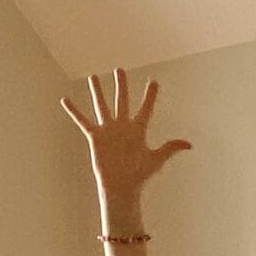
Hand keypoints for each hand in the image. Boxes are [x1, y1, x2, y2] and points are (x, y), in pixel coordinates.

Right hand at [60, 68, 190, 199]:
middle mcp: (123, 126)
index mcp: (138, 130)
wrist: (121, 186)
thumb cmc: (139, 176)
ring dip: (97, 91)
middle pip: (122, 100)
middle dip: (121, 85)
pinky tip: (65, 100)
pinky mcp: (95, 136)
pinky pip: (82, 121)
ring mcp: (108, 130)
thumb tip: (189, 144)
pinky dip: (73, 111)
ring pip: (101, 105)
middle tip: (120, 69)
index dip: (150, 96)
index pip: (146, 108)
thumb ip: (170, 148)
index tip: (154, 82)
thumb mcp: (157, 159)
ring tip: (93, 77)